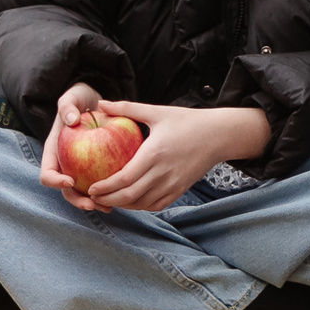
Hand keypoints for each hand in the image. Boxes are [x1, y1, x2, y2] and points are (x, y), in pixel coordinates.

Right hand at [38, 83, 108, 211]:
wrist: (92, 102)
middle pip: (66, 191)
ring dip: (94, 203)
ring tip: (108, 207)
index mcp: (54, 153)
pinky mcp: (95, 170)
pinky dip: (108, 193)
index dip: (55, 182)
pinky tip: (121, 198)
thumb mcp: (71, 98)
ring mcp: (79, 169)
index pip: (47, 174)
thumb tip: (71, 120)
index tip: (70, 181)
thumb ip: (68, 106)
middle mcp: (65, 165)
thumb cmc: (79, 100)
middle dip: (77, 200)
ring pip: (84, 193)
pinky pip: (100, 185)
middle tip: (92, 204)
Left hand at [82, 100, 270, 212]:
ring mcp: (173, 184)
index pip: (124, 178)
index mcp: (154, 153)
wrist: (218, 135)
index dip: (105, 187)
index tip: (91, 188)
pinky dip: (140, 206)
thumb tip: (100, 103)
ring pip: (142, 204)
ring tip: (108, 200)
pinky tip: (130, 200)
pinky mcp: (180, 190)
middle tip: (93, 198)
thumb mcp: (156, 111)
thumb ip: (127, 108)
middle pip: (130, 195)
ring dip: (123, 205)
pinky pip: (156, 205)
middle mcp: (163, 173)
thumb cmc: (186, 121)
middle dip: (108, 199)